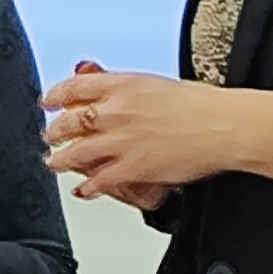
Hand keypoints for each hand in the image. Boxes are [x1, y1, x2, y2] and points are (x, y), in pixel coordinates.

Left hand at [42, 61, 235, 202]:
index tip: (48, 101)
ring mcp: (122, 141)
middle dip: (54, 132)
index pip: (74, 88)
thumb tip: (107, 86)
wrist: (224, 125)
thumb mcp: (156, 84)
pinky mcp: (133, 167)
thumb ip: (126, 88)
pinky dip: (88, 186)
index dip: (55, 95)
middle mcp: (116, 112)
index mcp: (123, 86)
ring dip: (61, 160)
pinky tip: (84, 189)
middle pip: (69, 122)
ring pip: (76, 153)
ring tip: (55, 162)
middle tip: (49, 136)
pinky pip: (100, 180)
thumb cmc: (200, 104)